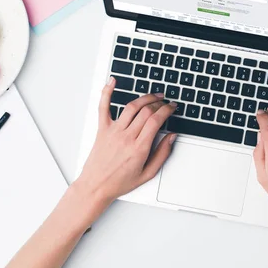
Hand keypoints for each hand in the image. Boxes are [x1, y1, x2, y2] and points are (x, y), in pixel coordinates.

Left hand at [76, 78, 177, 212]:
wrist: (96, 186)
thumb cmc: (120, 182)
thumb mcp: (148, 173)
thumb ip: (162, 154)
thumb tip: (172, 137)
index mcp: (139, 148)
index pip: (156, 121)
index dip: (167, 110)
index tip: (172, 107)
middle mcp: (126, 137)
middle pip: (146, 112)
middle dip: (159, 103)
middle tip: (165, 102)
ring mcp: (113, 131)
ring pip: (131, 107)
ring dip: (144, 98)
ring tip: (153, 95)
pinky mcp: (102, 129)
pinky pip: (103, 107)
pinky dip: (107, 92)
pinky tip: (112, 81)